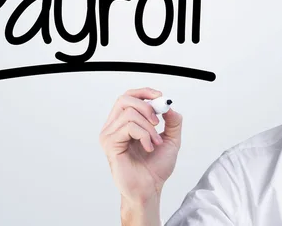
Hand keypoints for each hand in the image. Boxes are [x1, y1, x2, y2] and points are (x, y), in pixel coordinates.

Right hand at [99, 87, 182, 204]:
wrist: (150, 189)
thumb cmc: (155, 168)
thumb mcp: (171, 140)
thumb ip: (172, 122)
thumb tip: (168, 105)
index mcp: (124, 123)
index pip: (129, 97)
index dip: (144, 92)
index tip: (160, 97)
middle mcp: (113, 127)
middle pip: (125, 99)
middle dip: (147, 107)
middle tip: (158, 123)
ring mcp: (109, 135)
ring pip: (129, 113)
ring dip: (149, 127)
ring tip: (155, 143)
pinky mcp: (109, 144)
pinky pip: (128, 127)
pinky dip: (144, 135)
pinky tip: (148, 148)